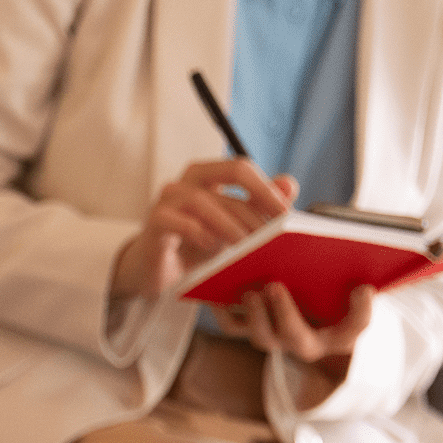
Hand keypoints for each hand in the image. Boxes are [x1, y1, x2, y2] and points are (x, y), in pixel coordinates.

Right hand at [112, 160, 296, 301]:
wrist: (158, 273)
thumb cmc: (194, 247)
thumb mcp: (232, 228)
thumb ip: (258, 205)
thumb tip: (290, 183)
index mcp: (205, 177)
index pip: (241, 168)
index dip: (266, 188)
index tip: (286, 215)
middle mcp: (185, 182)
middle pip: (227, 176)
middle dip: (255, 207)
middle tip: (272, 236)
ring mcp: (166, 201)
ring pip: (201, 200)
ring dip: (229, 224)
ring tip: (245, 247)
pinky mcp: (153, 223)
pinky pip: (173, 220)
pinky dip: (196, 232)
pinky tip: (211, 247)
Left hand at [214, 283, 374, 401]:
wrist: (305, 307)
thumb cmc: (334, 299)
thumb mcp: (352, 295)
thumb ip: (361, 292)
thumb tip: (364, 284)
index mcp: (338, 334)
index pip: (355, 327)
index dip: (360, 311)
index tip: (362, 288)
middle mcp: (303, 341)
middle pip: (294, 337)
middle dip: (285, 313)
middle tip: (275, 286)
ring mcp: (274, 336)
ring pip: (260, 336)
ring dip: (253, 315)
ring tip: (249, 291)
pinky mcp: (249, 326)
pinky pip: (231, 324)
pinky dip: (221, 308)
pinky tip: (218, 285)